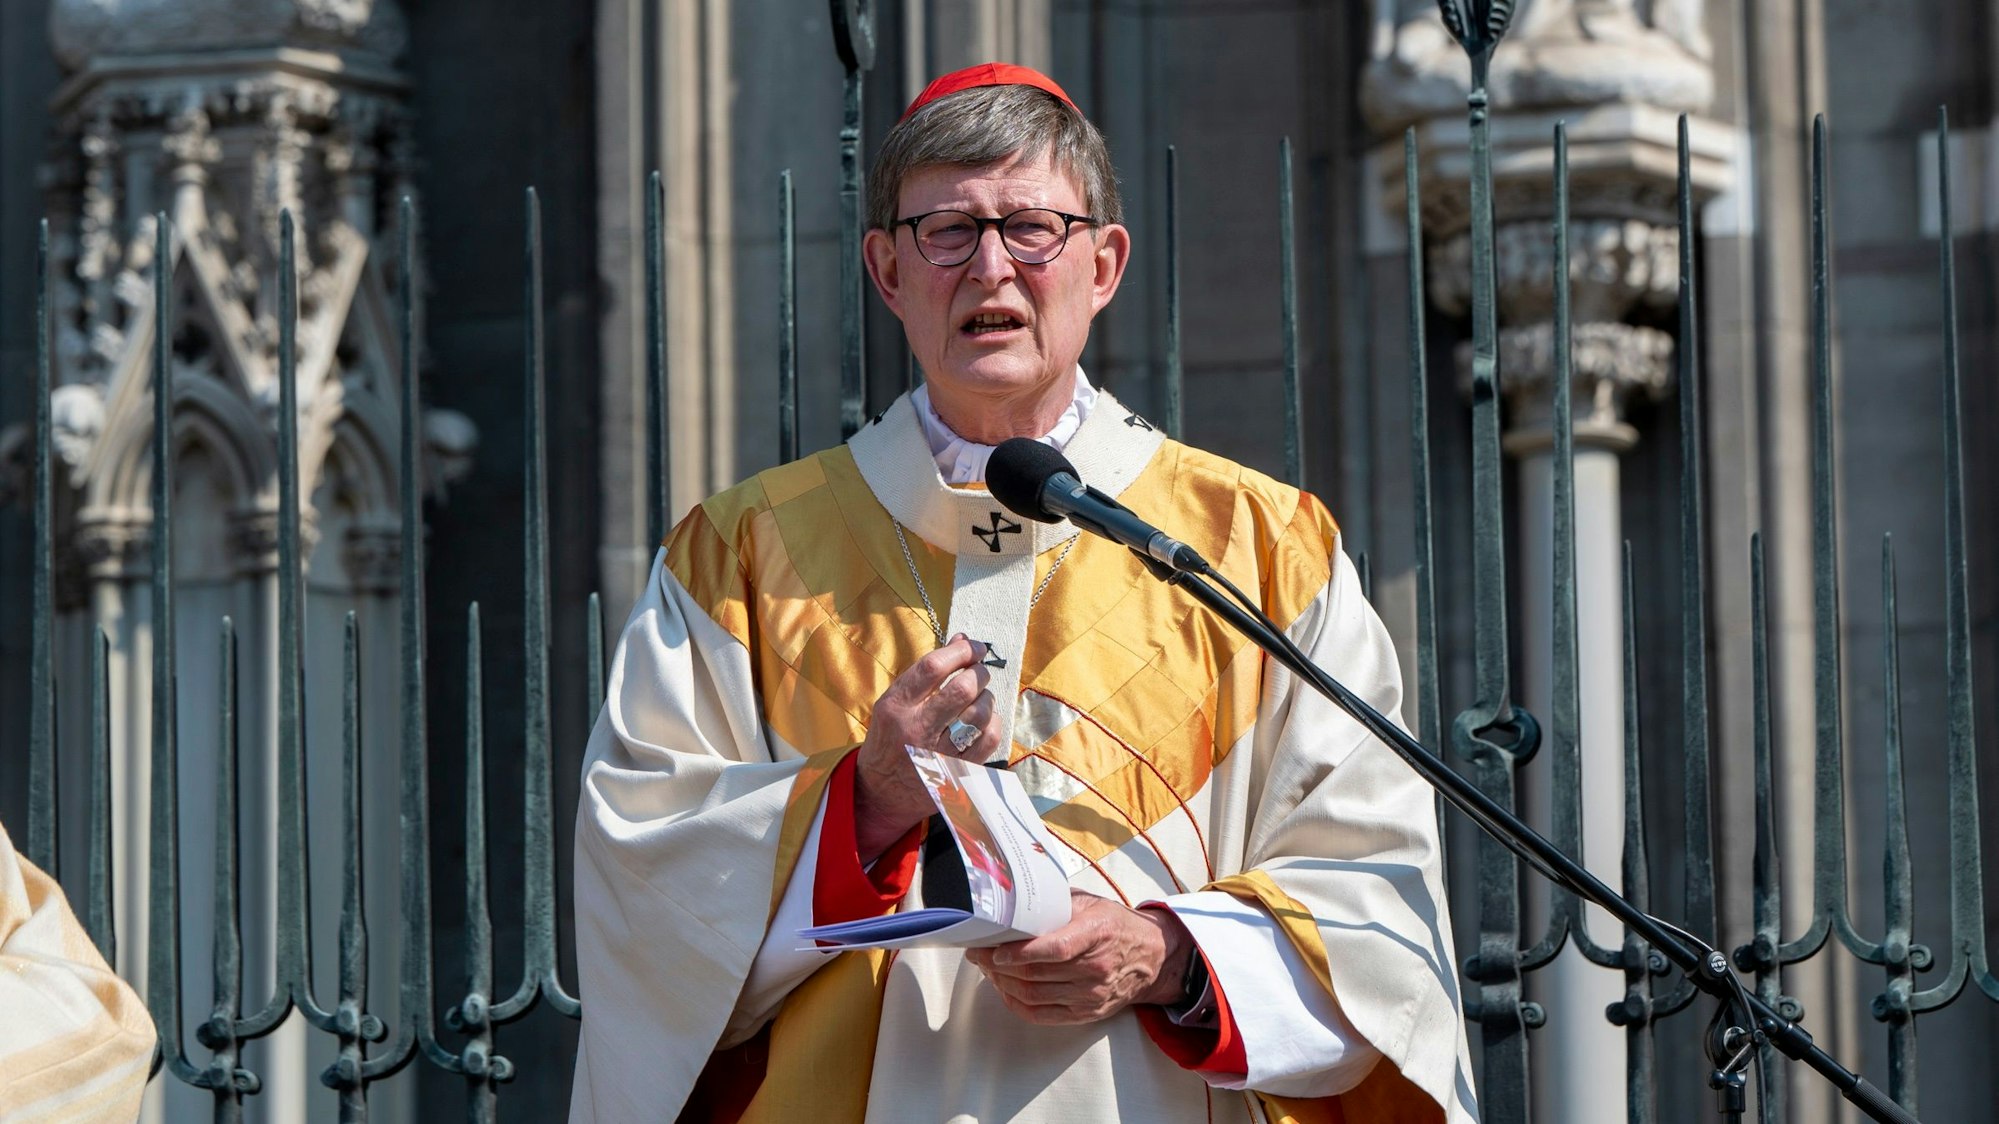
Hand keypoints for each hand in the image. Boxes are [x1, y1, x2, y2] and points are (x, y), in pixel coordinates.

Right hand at [853, 634, 1002, 859]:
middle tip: (979, 672)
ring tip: (981, 696)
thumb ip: (927, 672)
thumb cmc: (891, 738)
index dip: (961, 651)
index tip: (973, 647)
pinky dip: (993, 723)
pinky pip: (989, 739)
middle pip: (962, 688)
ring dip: (987, 697)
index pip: (933, 667)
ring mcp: (938, 753)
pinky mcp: (957, 772)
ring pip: (979, 713)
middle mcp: (916, 729)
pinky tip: (985, 720)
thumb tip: (962, 640)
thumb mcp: (896, 702)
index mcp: (896, 706)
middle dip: (979, 673)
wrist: (881, 791)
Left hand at [966, 891, 1193, 1024]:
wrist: (1152, 958)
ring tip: (988, 969)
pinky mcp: (1086, 1014)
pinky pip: (1042, 1015)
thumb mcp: (1090, 904)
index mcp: (1097, 933)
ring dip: (1003, 983)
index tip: (995, 950)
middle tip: (979, 953)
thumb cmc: (1115, 925)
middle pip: (1037, 974)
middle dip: (998, 965)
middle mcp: (1096, 968)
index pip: (1056, 948)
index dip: (1022, 952)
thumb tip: (1011, 902)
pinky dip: (1016, 1003)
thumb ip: (1055, 904)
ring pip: (1034, 995)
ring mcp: (1091, 995)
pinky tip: (1005, 988)